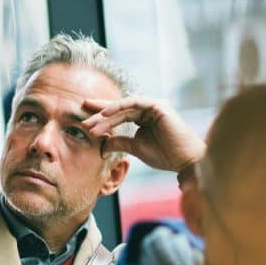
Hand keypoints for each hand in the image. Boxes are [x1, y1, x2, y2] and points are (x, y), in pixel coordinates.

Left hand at [81, 97, 205, 171]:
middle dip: (99, 114)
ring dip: (105, 115)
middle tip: (81, 120)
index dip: (100, 117)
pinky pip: (133, 103)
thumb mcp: (135, 147)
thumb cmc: (164, 155)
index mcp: (144, 117)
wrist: (183, 161)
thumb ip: (119, 142)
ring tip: (90, 123)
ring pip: (123, 107)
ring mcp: (153, 106)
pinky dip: (118, 107)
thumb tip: (101, 145)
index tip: (84, 122)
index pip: (118, 114)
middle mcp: (148, 109)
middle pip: (118, 109)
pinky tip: (104, 114)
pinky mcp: (157, 106)